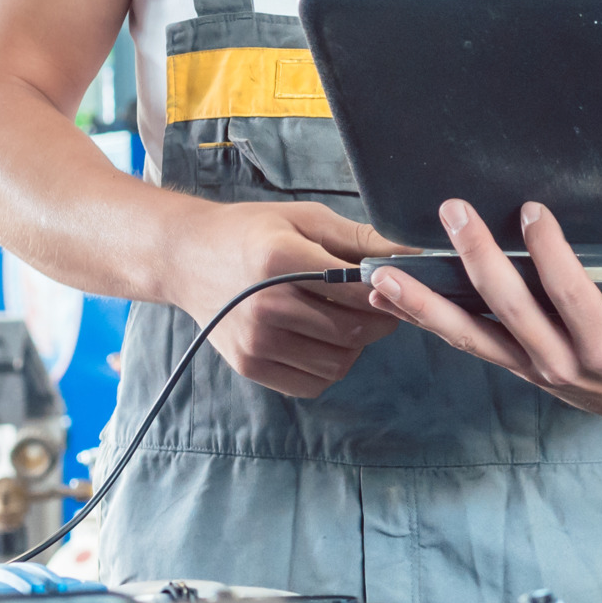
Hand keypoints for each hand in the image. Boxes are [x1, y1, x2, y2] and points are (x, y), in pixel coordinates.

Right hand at [167, 199, 400, 397]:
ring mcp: (256, 341)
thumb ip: (359, 238)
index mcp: (281, 259)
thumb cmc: (252, 232)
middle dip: (378, 321)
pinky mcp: (249, 366)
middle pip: (352, 332)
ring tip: (345, 320)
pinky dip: (328, 367)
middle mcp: (266, 305)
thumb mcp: (304, 219)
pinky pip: (312, 383)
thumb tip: (414, 255)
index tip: (395, 286)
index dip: (388, 291)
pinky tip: (321, 340)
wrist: (187, 257)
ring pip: (338, 363)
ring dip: (355, 347)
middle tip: (377, 305)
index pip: (358, 290)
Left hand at [366, 199, 601, 425]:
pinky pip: (462, 342)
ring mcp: (530, 365)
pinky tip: (388, 296)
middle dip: (479, 259)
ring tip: (386, 275)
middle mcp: (561, 363)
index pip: (573, 298)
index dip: (552, 257)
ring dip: (426, 304)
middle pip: (511, 308)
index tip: (533, 213)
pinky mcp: (511, 362)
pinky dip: (424, 320)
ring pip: (470, 336)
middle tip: (455, 213)